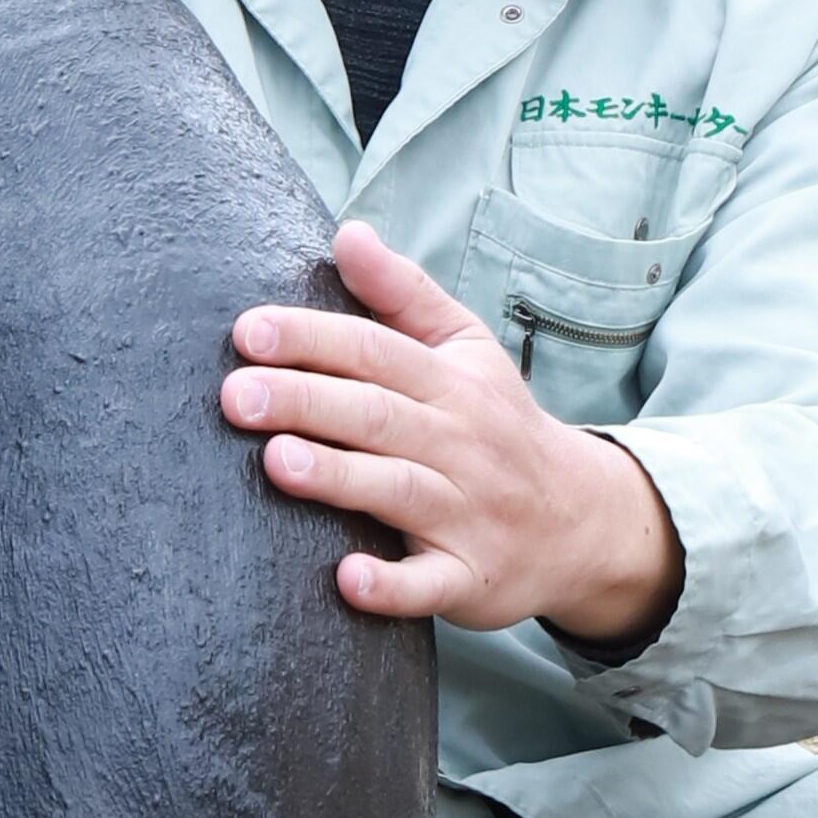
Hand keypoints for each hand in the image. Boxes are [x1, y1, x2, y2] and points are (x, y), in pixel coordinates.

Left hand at [222, 220, 683, 642]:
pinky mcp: (470, 579)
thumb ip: (401, 292)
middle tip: (234, 396)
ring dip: (339, 478)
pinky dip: (392, 586)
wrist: (584, 523)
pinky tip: (346, 579)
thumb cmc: (498, 425)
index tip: (247, 331)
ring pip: (399, 491)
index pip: (375, 351)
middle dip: (305, 401)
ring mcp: (467, 514)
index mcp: (451, 383)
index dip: (312, 338)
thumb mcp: (465, 348)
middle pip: (377, 415)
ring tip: (276, 462)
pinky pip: (431, 586)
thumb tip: (346, 231)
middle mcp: (460, 444)